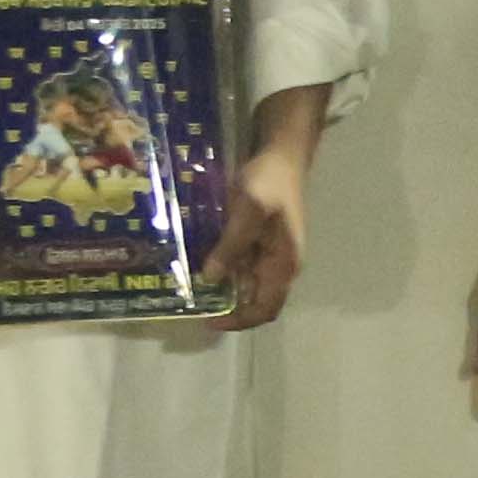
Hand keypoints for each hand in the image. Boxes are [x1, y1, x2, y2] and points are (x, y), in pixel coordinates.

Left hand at [197, 143, 309, 332]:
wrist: (282, 156)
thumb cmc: (270, 183)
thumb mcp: (249, 210)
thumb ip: (232, 245)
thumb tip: (211, 278)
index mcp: (284, 264)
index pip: (265, 309)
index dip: (240, 321)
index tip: (210, 320)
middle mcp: (280, 266)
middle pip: (255, 301)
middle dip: (228, 307)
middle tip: (196, 304)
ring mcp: (271, 255)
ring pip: (246, 285)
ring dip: (224, 289)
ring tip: (193, 287)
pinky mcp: (261, 243)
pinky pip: (242, 266)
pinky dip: (224, 270)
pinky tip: (202, 263)